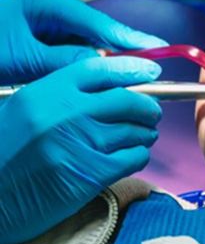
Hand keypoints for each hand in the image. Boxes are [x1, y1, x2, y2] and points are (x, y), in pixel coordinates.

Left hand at [0, 0, 166, 83]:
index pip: (102, 25)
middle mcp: (58, 5)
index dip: (133, 42)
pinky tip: (102, 75)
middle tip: (150, 71)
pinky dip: (90, 62)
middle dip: (123, 52)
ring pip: (93, 41)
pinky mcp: (51, 31)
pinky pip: (79, 47)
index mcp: (52, 2)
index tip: (159, 53)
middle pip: (102, 32)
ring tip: (131, 76)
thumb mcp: (26, 61)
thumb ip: (70, 62)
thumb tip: (108, 66)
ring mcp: (55, 17)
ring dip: (106, 60)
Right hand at [0, 56, 162, 243]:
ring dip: (146, 133)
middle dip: (148, 107)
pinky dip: (140, 156)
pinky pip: (132, 158)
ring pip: (134, 131)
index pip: (101, 69)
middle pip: (127, 101)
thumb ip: (64, 96)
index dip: (132, 69)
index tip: (151, 71)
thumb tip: (112, 90)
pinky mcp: (90, 174)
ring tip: (145, 136)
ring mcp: (80, 143)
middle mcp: (66, 113)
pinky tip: (135, 156)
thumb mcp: (26, 109)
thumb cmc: (6, 154)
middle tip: (152, 113)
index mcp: (47, 92)